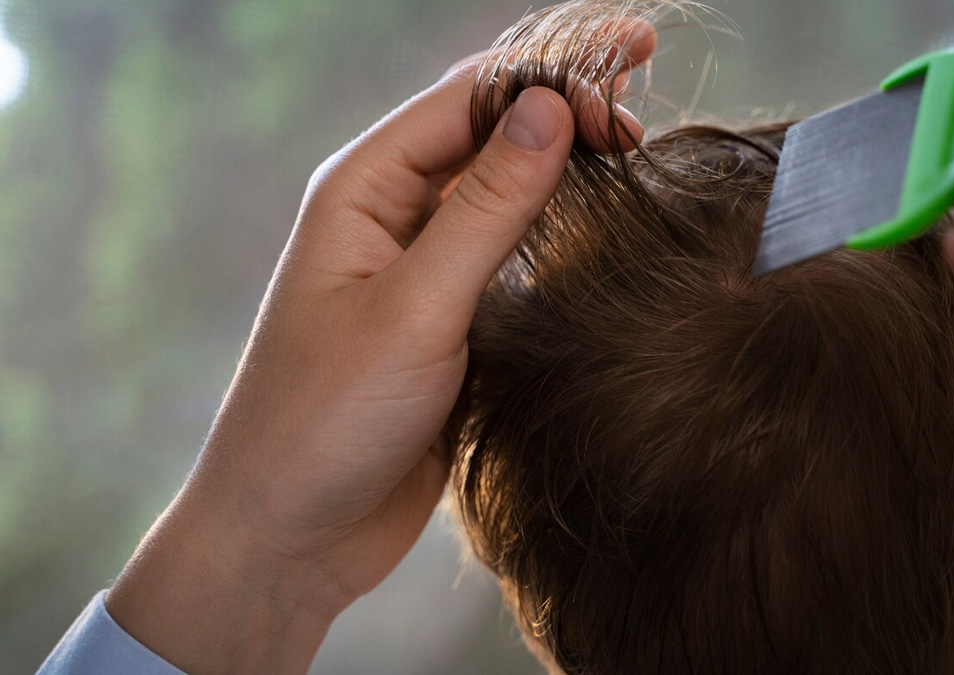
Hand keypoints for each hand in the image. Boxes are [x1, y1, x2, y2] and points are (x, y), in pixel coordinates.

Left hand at [104, 22, 655, 674]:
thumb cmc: (324, 421)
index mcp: (364, 189)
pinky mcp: (449, 323)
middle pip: (490, 135)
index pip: (469, 99)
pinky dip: (555, 233)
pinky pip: (509, 256)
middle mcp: (392, 217)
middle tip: (642, 120)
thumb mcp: (413, 309)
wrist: (290, 535)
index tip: (630, 68)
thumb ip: (485, 209)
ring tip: (635, 157)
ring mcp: (422, 270)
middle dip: (564, 111)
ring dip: (564, 170)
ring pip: (505, 194)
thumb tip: (550, 109)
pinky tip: (598, 231)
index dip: (552, 76)